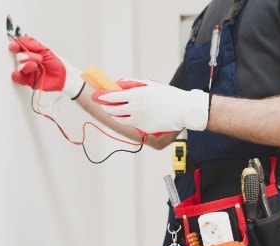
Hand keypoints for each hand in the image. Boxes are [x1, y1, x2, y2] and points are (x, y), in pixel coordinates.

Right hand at [8, 36, 83, 98]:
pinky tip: (18, 73)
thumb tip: (21, 39)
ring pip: (20, 66)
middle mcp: (29, 61)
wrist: (64, 77)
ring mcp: (28, 70)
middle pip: (20, 56)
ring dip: (27, 65)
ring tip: (35, 66)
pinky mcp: (28, 80)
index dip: (16, 45)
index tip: (14, 46)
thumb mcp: (46, 51)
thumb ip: (33, 45)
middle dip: (28, 56)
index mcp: (32, 52)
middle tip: (38, 59)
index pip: (19, 47)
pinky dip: (17, 75)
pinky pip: (18, 78)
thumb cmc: (58, 64)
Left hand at [92, 79, 210, 132]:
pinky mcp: (144, 128)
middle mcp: (135, 108)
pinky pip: (133, 124)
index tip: (97, 95)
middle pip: (113, 109)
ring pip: (121, 119)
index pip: (112, 96)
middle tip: (103, 104)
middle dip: (106, 106)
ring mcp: (139, 119)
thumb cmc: (169, 95)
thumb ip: (133, 84)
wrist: (183, 110)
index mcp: (136, 95)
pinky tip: (132, 116)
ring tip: (115, 111)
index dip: (102, 96)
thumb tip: (120, 84)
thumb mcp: (150, 85)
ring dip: (115, 115)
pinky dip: (130, 120)